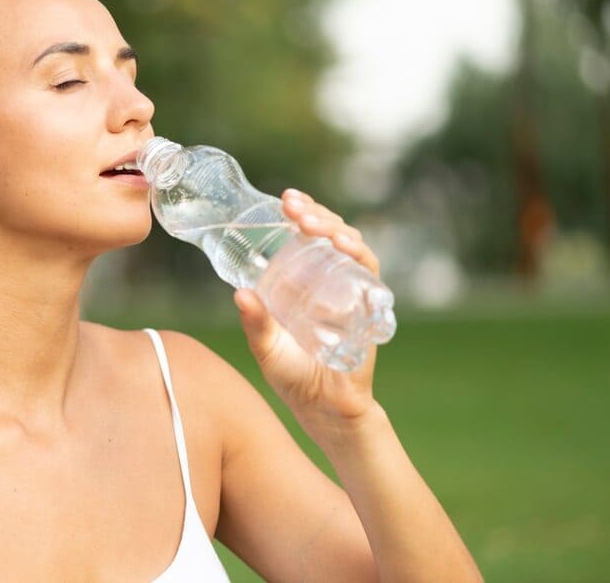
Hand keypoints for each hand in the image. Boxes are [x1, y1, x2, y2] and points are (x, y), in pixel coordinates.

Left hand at [233, 188, 382, 427]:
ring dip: (334, 227)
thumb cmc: (295, 379)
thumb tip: (239, 293)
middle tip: (292, 206)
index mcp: (305, 282)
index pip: (308, 236)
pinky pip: (369, 272)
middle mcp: (331, 280)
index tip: (285, 199)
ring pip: (352, 245)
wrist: (326, 410)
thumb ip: (255, 324)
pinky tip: (343, 245)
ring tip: (311, 222)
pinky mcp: (370, 306)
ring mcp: (353, 291)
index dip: (301, 213)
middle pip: (331, 233)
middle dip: (315, 213)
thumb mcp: (267, 349)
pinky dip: (359, 254)